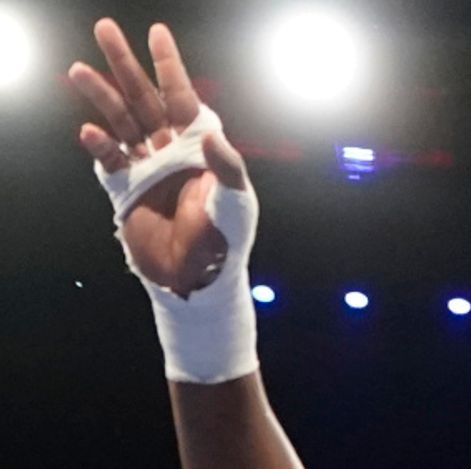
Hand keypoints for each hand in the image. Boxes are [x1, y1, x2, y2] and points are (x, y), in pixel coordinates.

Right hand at [68, 19, 247, 295]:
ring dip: (102, 97)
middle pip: (144, 99)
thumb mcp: (236, 205)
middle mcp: (171, 151)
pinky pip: (109, 160)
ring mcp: (147, 168)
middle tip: (104, 29)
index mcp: (201, 148)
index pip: (182, 98)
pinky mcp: (125, 191)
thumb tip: (214, 135)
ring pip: (120, 122)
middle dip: (125, 65)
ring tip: (78, 71)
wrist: (197, 280)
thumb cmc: (225, 242)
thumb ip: (228, 169)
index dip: (170, 67)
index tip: (157, 33)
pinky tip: (90, 132)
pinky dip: (99, 146)